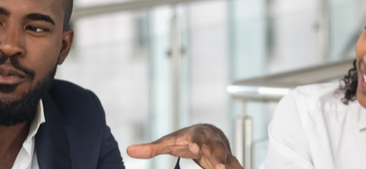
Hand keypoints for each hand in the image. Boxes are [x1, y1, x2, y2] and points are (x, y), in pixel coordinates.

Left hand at [127, 124, 241, 168]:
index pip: (196, 138)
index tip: (193, 149)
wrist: (209, 133)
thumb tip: (129, 151)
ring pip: (230, 158)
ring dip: (231, 166)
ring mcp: (223, 151)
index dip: (195, 143)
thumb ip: (151, 148)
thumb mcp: (169, 143)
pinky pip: (236, 166)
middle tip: (218, 167)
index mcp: (197, 135)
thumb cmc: (186, 139)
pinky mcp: (230, 161)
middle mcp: (213, 142)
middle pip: (218, 148)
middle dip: (219, 157)